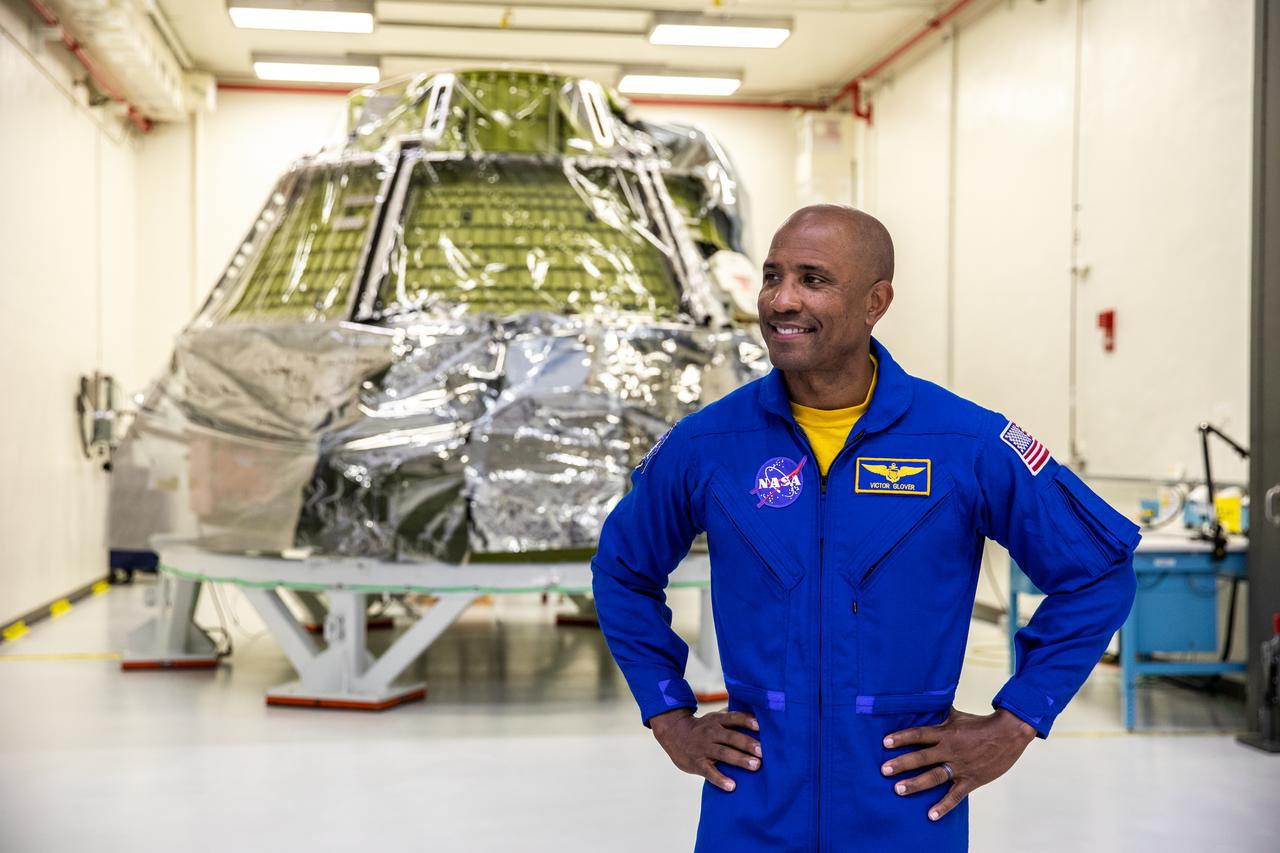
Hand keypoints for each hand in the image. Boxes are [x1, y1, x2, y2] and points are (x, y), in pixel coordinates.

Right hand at [649, 707, 761, 791]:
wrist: (674, 734)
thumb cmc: (702, 728)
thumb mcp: (714, 719)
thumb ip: (732, 718)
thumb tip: (759, 716)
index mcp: (717, 720)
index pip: (733, 718)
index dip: (746, 721)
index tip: (760, 726)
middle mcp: (711, 733)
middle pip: (731, 737)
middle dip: (747, 744)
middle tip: (763, 751)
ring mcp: (703, 748)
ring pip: (723, 753)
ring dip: (739, 759)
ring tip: (755, 766)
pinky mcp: (697, 763)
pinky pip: (709, 772)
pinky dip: (720, 779)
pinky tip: (731, 786)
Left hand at [879, 707, 1035, 820]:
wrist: (1009, 733)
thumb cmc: (980, 724)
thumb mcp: (957, 716)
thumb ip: (938, 714)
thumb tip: (921, 701)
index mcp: (946, 733)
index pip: (919, 734)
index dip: (902, 738)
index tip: (885, 742)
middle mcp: (950, 750)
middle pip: (922, 757)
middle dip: (902, 764)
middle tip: (884, 770)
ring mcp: (960, 766)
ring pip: (934, 777)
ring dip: (916, 784)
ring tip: (898, 790)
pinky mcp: (971, 780)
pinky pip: (955, 796)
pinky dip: (944, 806)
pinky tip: (931, 815)